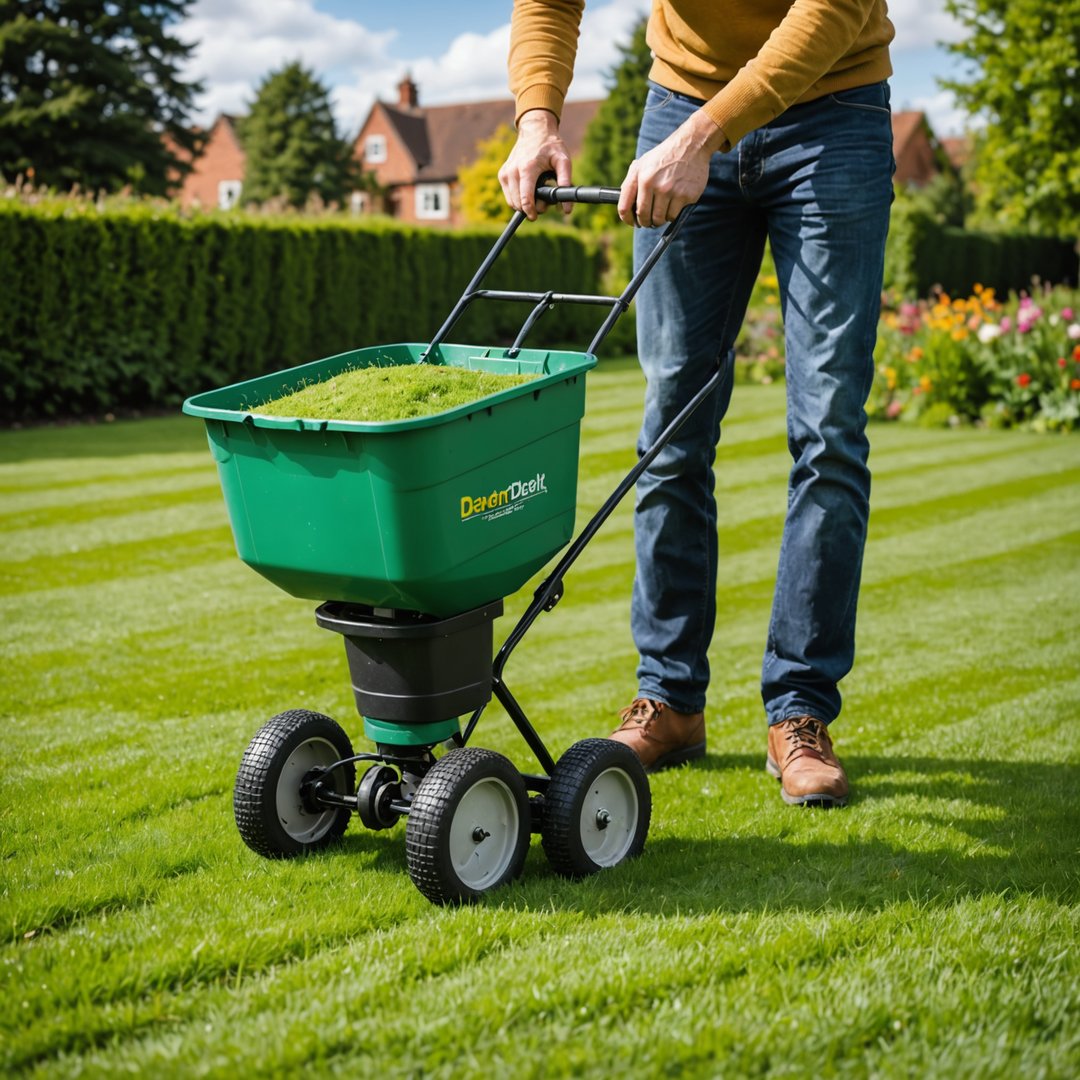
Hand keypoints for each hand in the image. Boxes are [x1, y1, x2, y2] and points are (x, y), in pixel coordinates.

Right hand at [498, 109, 572, 220]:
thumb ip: (566, 183)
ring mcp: (505, 173)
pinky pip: (508, 196)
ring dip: (523, 204)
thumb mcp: (563, 160)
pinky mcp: (501, 174)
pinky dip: (518, 197)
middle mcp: (512, 171)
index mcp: (527, 168)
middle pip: (518, 203)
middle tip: (543, 201)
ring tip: (537, 194)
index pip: (524, 199)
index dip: (530, 211)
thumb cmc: (550, 145)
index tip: (536, 216)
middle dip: (530, 208)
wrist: (534, 130)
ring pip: (511, 202)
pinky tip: (528, 188)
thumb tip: (567, 209)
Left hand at [617, 110, 725, 226]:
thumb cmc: (663, 157)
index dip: (627, 219)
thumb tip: (625, 208)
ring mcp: (672, 191)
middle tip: (648, 220)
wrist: (691, 146)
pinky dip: (672, 214)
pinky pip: (674, 216)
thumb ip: (630, 184)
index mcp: (641, 177)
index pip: (625, 208)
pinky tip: (673, 204)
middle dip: (645, 222)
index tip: (632, 222)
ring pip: (660, 220)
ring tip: (662, 210)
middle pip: (644, 218)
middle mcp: (656, 185)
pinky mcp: (686, 196)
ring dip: (659, 219)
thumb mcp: (642, 164)